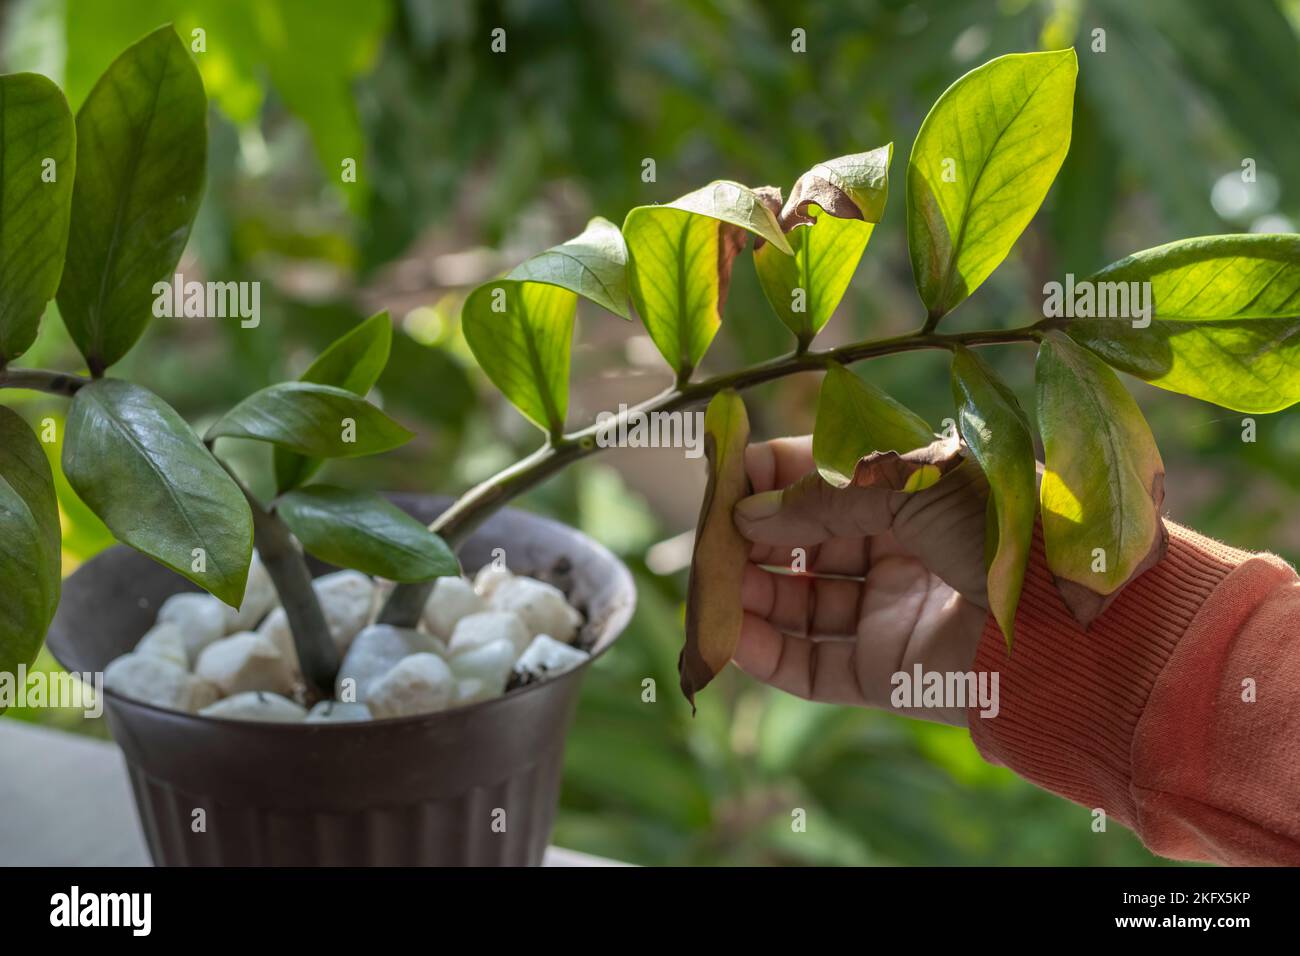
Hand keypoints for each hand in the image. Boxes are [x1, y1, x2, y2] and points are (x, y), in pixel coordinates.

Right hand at [732, 436, 991, 726]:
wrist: (1074, 626)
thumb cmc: (1004, 530)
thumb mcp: (910, 488)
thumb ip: (823, 502)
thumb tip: (747, 514)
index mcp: (910, 493)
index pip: (821, 479)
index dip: (770, 476)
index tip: (720, 475)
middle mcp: (896, 550)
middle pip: (800, 544)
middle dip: (750, 539)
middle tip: (706, 539)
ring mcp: (888, 613)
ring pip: (797, 605)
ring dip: (749, 596)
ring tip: (710, 589)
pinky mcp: (886, 674)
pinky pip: (812, 664)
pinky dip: (768, 653)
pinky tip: (730, 638)